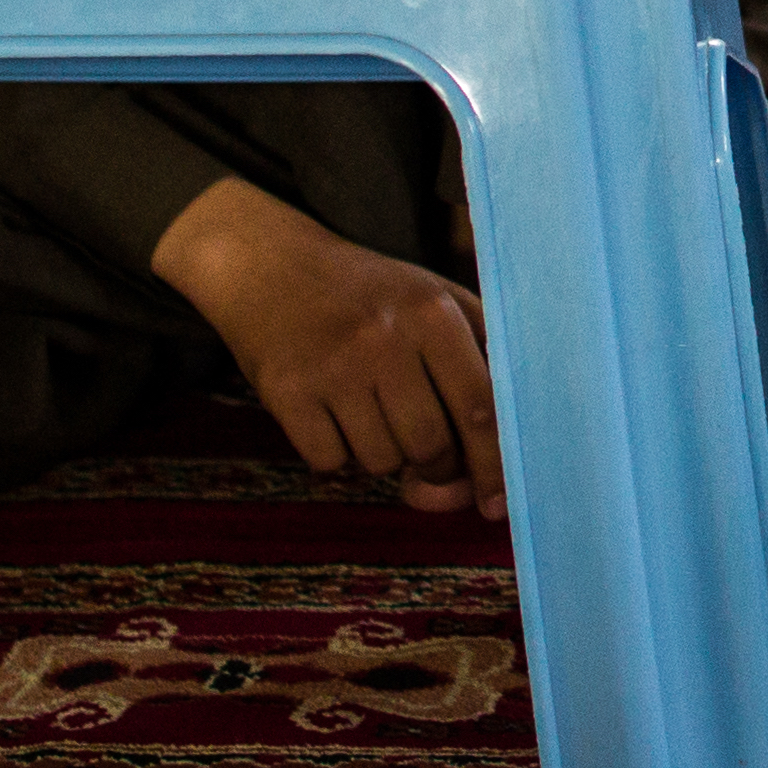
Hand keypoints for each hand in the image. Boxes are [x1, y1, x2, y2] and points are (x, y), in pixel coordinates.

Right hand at [150, 177, 502, 518]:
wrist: (270, 264)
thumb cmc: (370, 296)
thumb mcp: (435, 301)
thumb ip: (478, 368)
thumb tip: (485, 473)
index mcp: (433, 310)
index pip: (481, 406)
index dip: (494, 464)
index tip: (497, 502)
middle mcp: (385, 336)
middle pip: (431, 447)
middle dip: (434, 464)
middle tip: (422, 446)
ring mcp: (332, 365)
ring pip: (380, 462)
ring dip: (381, 455)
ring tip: (368, 410)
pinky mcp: (286, 390)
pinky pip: (330, 464)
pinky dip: (335, 455)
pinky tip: (331, 415)